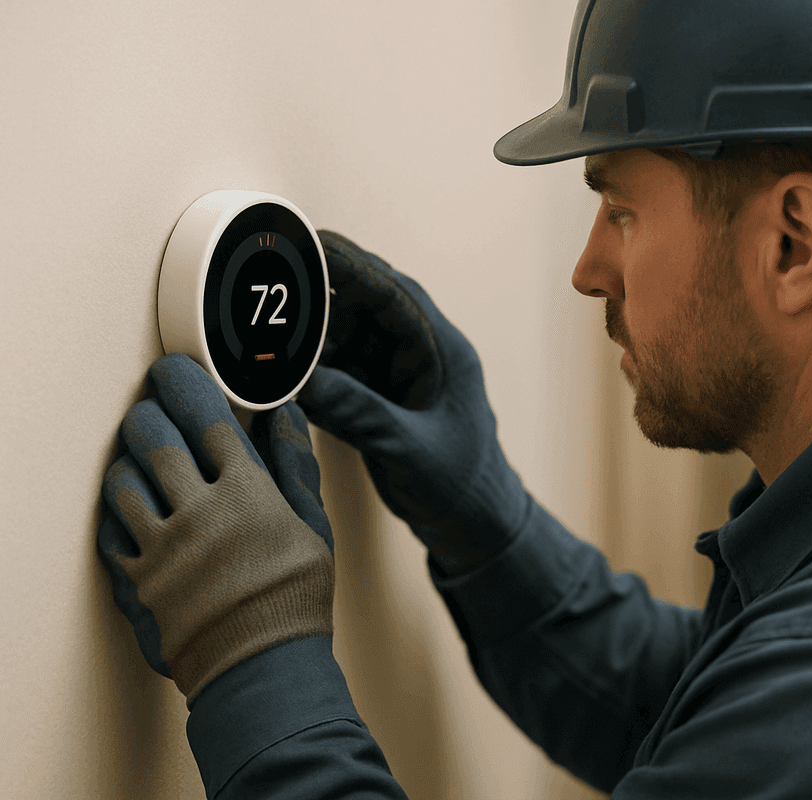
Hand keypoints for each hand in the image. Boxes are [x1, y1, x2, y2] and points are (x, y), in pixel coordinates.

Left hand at [97, 353, 334, 705]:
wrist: (263, 667)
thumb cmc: (294, 598)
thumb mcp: (312, 525)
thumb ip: (294, 466)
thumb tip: (285, 416)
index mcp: (248, 493)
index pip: (208, 417)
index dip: (187, 384)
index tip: (176, 371)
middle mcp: (200, 512)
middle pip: (156, 439)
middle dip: (149, 413)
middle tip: (152, 408)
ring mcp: (163, 547)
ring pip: (123, 481)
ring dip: (126, 460)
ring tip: (138, 458)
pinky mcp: (137, 580)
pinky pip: (110, 532)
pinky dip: (115, 513)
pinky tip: (131, 507)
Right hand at [296, 230, 528, 574]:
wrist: (474, 524)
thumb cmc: (462, 484)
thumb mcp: (407, 448)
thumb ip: (357, 412)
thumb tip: (302, 378)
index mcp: (442, 350)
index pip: (392, 292)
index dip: (350, 266)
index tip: (308, 245)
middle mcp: (421, 352)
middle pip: (365, 305)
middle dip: (321, 294)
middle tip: (271, 283)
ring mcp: (400, 373)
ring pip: (348, 334)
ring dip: (313, 333)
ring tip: (270, 333)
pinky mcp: (382, 396)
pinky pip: (342, 367)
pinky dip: (314, 367)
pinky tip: (285, 370)